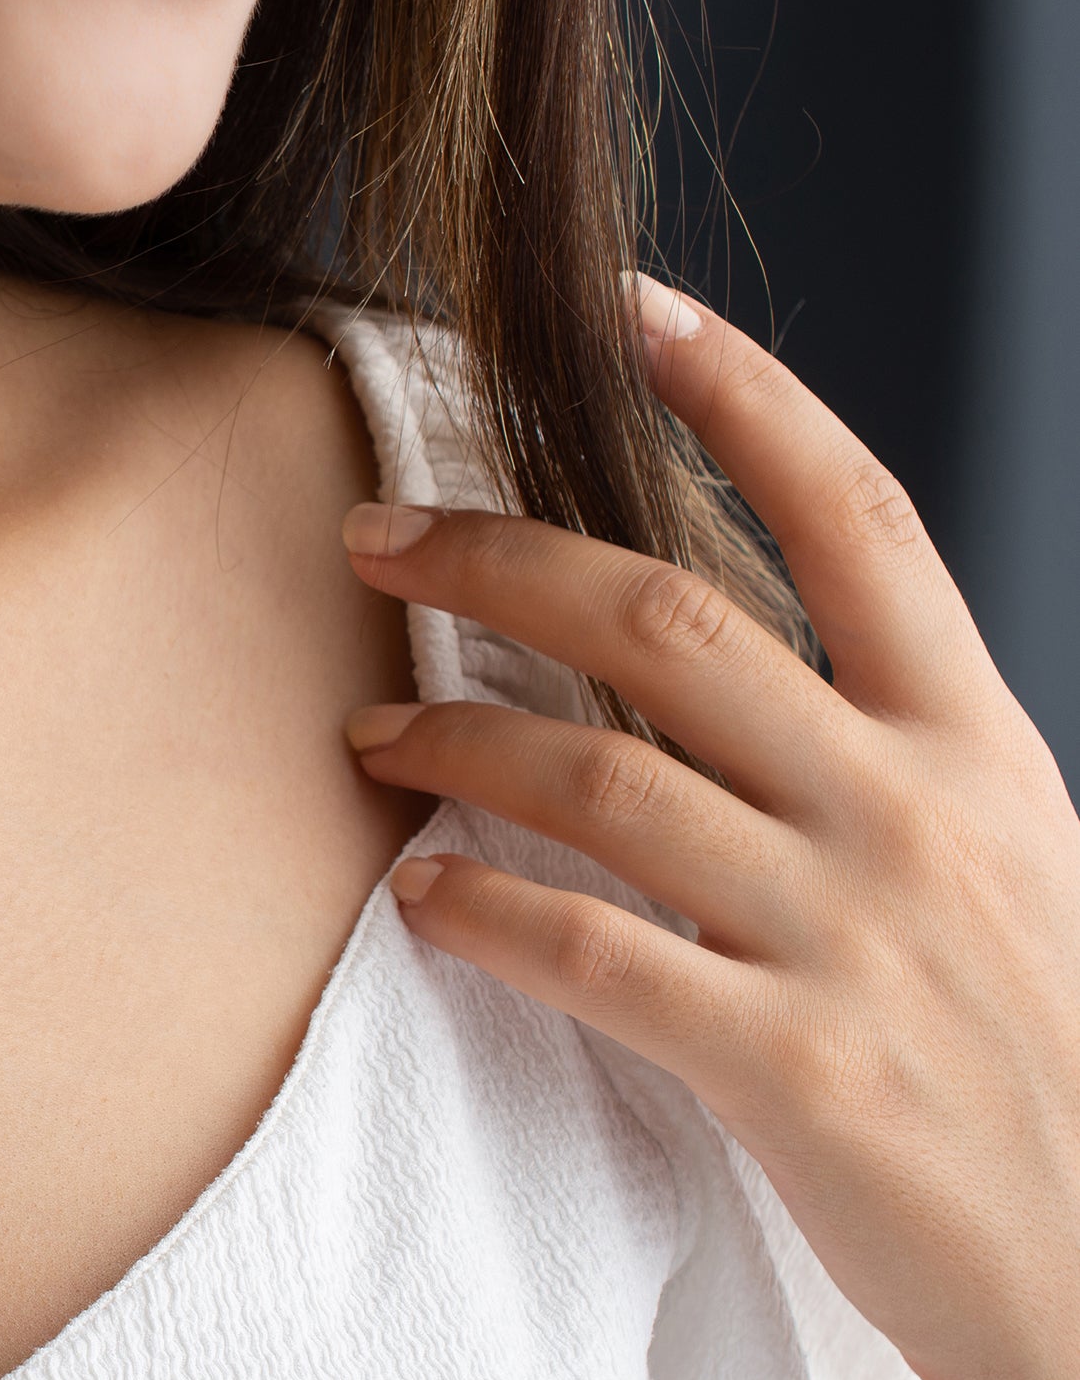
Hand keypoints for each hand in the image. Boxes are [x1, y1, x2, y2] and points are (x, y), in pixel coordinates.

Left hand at [339, 280, 1079, 1379]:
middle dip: (501, 555)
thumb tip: (708, 666)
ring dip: (455, 736)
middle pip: (673, 620)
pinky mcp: (794, 1070)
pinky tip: (417, 900)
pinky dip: (482, 913)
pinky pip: (593, 955)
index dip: (747, 394)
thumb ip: (880, 756)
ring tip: (366, 728)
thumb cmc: (1032, 1058)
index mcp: (980, 742)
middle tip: (373, 531)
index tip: (634, 309)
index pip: (859, 515)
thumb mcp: (1005, 863)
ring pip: (604, 779)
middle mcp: (917, 814)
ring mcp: (855, 940)